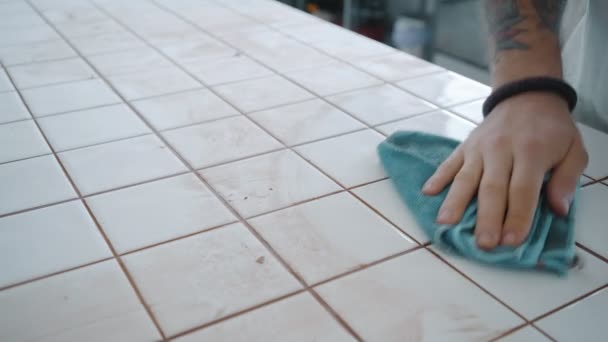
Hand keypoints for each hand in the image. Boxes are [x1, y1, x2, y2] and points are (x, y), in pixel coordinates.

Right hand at [422, 92, 587, 249]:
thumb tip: (558, 209)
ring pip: (466, 177)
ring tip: (445, 223)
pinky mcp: (465, 145)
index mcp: (531, 151)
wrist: (528, 95)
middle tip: (483, 243)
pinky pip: (449, 162)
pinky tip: (428, 192)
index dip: (517, 216)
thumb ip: (567, 179)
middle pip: (492, 188)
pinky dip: (438, 177)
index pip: (522, 189)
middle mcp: (501, 149)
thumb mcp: (575, 150)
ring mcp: (479, 147)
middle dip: (487, 218)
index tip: (511, 241)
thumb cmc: (552, 129)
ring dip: (455, 202)